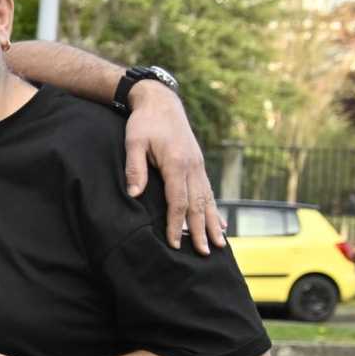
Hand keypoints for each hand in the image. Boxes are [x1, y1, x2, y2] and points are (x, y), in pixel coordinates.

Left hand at [124, 83, 226, 253]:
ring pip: (207, 200)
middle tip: (203, 253)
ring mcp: (198, 166)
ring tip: (219, 244)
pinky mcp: (198, 164)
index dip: (176, 224)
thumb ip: (135, 168)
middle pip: (197, 205)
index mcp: (176, 164)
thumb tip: (135, 194)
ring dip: (213, 223)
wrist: (161, 102)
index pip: (178, 201)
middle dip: (200, 230)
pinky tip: (220, 224)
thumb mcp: (134, 142)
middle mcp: (192, 167)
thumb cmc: (144, 122)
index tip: (174, 243)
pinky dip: (214, 209)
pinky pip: (208, 191)